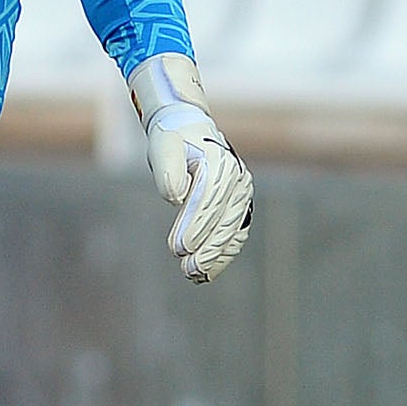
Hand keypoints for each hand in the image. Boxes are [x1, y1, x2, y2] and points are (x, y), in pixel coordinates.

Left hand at [129, 54, 252, 284]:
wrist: (189, 130)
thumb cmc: (172, 141)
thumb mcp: (164, 148)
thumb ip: (169, 171)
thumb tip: (176, 198)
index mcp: (220, 164)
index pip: (207, 201)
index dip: (194, 226)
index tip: (179, 248)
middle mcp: (238, 180)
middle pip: (223, 220)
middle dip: (207, 247)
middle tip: (188, 269)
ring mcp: (242, 194)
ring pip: (232, 230)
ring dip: (216, 255)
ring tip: (194, 275)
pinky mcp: (240, 205)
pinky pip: (236, 232)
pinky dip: (224, 253)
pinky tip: (208, 272)